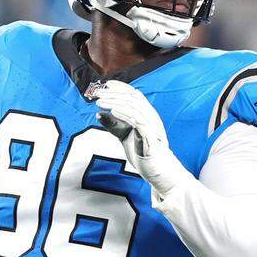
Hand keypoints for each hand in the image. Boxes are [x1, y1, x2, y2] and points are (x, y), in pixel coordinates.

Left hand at [88, 80, 191, 197]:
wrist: (159, 172)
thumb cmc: (144, 153)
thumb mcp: (125, 136)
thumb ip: (114, 125)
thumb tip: (98, 114)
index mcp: (147, 115)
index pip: (135, 95)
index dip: (121, 87)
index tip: (106, 84)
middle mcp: (152, 117)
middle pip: (132, 98)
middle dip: (113, 94)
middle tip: (96, 94)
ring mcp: (152, 126)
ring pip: (134, 107)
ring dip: (115, 102)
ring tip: (99, 102)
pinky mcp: (150, 136)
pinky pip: (138, 121)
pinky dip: (124, 114)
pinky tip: (113, 111)